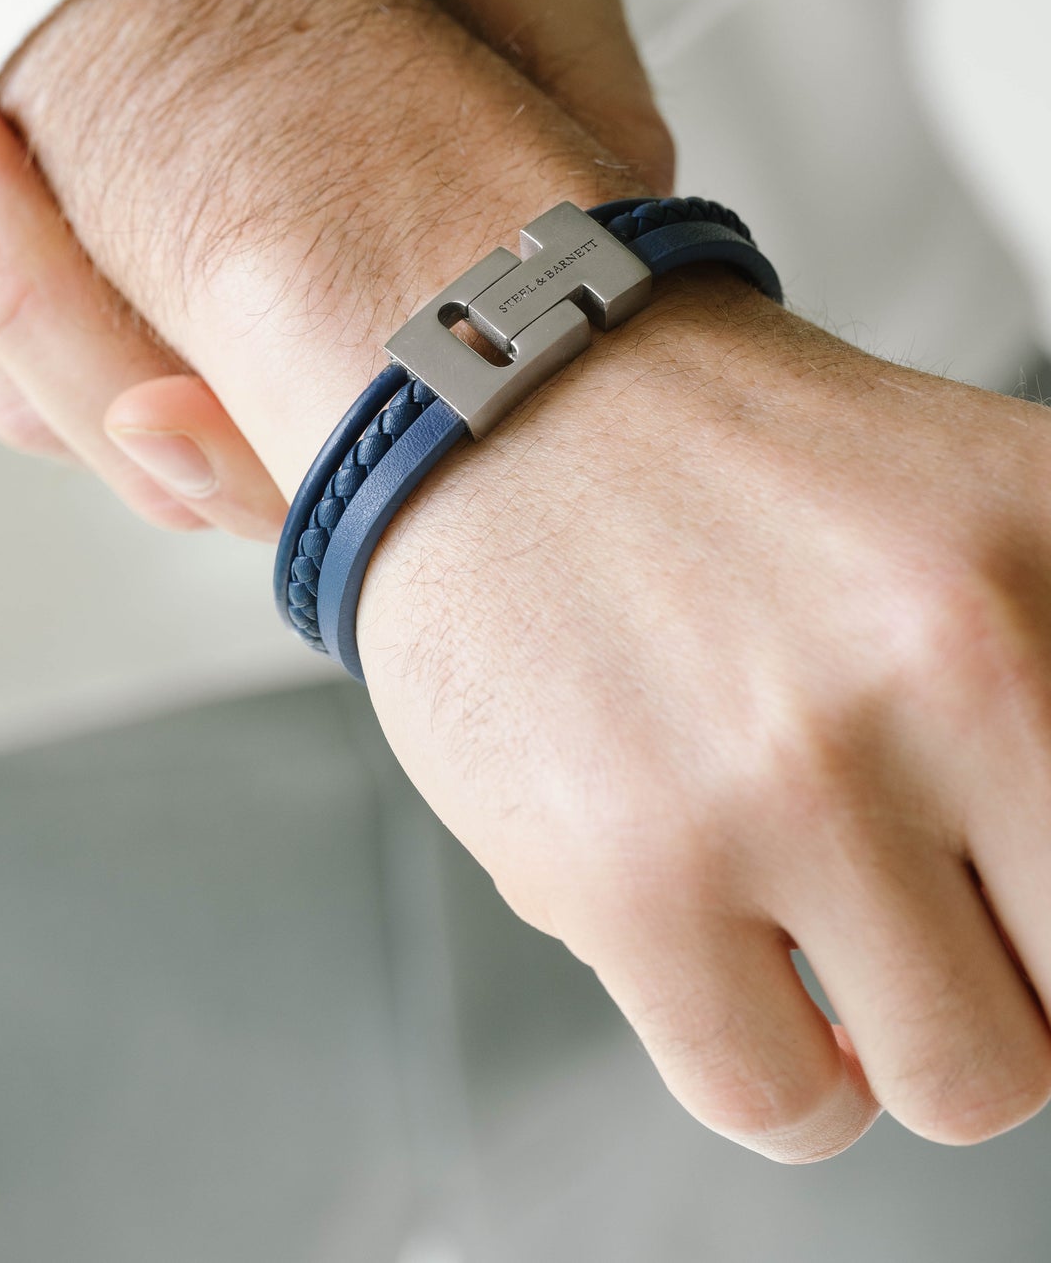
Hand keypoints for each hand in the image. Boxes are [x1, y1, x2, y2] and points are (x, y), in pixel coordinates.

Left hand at [0, 0, 668, 529]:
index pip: (296, 472)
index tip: (148, 410)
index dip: (220, 472)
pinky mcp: (75, 275)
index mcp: (398, 354)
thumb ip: (575, 101)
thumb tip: (613, 187)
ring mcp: (156, 334)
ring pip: (2, 388)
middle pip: (103, 438)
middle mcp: (264, 380)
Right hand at [0, 0, 1050, 1164]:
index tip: (1004, 889)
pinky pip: (781, 1100)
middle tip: (923, 895)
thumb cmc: (722, 469)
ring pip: (964, 1080)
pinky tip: (730, 954)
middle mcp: (953, 658)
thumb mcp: (976, 513)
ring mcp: (793, 771)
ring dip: (895, 1027)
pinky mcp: (636, 872)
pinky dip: (776, 1066)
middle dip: (1011, 969)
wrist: (495, 396)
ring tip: (815, 914)